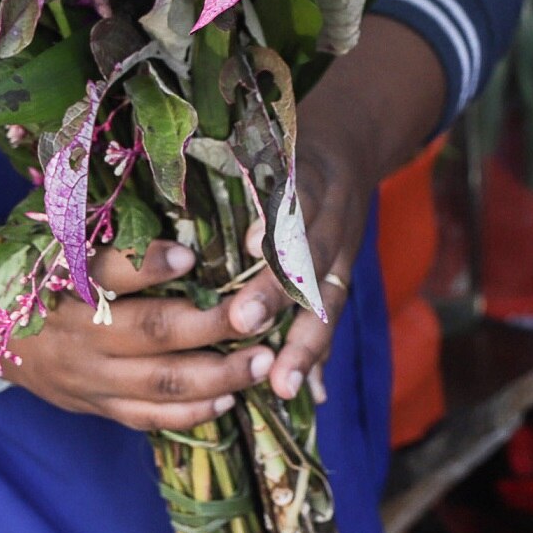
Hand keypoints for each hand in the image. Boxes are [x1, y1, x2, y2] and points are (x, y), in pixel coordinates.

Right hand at [0, 240, 277, 431]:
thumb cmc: (46, 272)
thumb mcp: (61, 242)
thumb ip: (108, 235)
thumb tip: (182, 217)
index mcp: (66, 280)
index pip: (106, 271)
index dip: (147, 263)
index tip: (189, 254)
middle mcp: (78, 330)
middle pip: (151, 331)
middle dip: (213, 325)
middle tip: (259, 314)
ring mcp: (88, 375)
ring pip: (161, 382)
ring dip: (219, 374)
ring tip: (262, 362)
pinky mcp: (96, 405)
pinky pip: (148, 417)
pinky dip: (192, 411)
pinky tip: (228, 398)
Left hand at [220, 15, 448, 401]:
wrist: (353, 142)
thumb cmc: (285, 142)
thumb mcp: (266, 139)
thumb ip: (233, 161)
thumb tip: (180, 172)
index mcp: (305, 178)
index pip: (291, 203)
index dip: (271, 225)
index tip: (246, 248)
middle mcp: (330, 218)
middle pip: (308, 261)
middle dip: (278, 297)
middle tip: (244, 324)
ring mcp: (343, 251)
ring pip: (326, 301)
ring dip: (307, 345)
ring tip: (285, 386)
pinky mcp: (342, 276)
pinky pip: (330, 319)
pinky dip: (320, 355)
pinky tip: (309, 393)